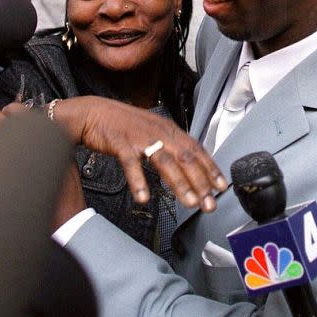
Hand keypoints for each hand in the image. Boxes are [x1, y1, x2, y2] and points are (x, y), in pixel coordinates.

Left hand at [0, 106, 87, 230]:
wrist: (62, 222)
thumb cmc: (66, 195)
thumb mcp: (66, 164)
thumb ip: (53, 147)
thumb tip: (44, 134)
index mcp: (39, 146)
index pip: (21, 120)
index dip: (12, 112)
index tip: (8, 110)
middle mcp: (19, 154)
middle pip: (0, 129)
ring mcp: (1, 171)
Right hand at [51, 96, 227, 211]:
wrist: (94, 112)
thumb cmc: (125, 125)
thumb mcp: (153, 131)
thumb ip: (171, 146)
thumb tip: (189, 166)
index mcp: (169, 130)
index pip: (197, 149)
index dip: (210, 168)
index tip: (221, 187)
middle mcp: (159, 132)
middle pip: (186, 158)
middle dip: (201, 182)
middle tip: (209, 203)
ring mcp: (141, 137)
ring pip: (165, 162)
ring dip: (179, 184)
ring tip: (189, 203)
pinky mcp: (121, 143)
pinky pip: (131, 164)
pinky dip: (138, 181)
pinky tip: (144, 197)